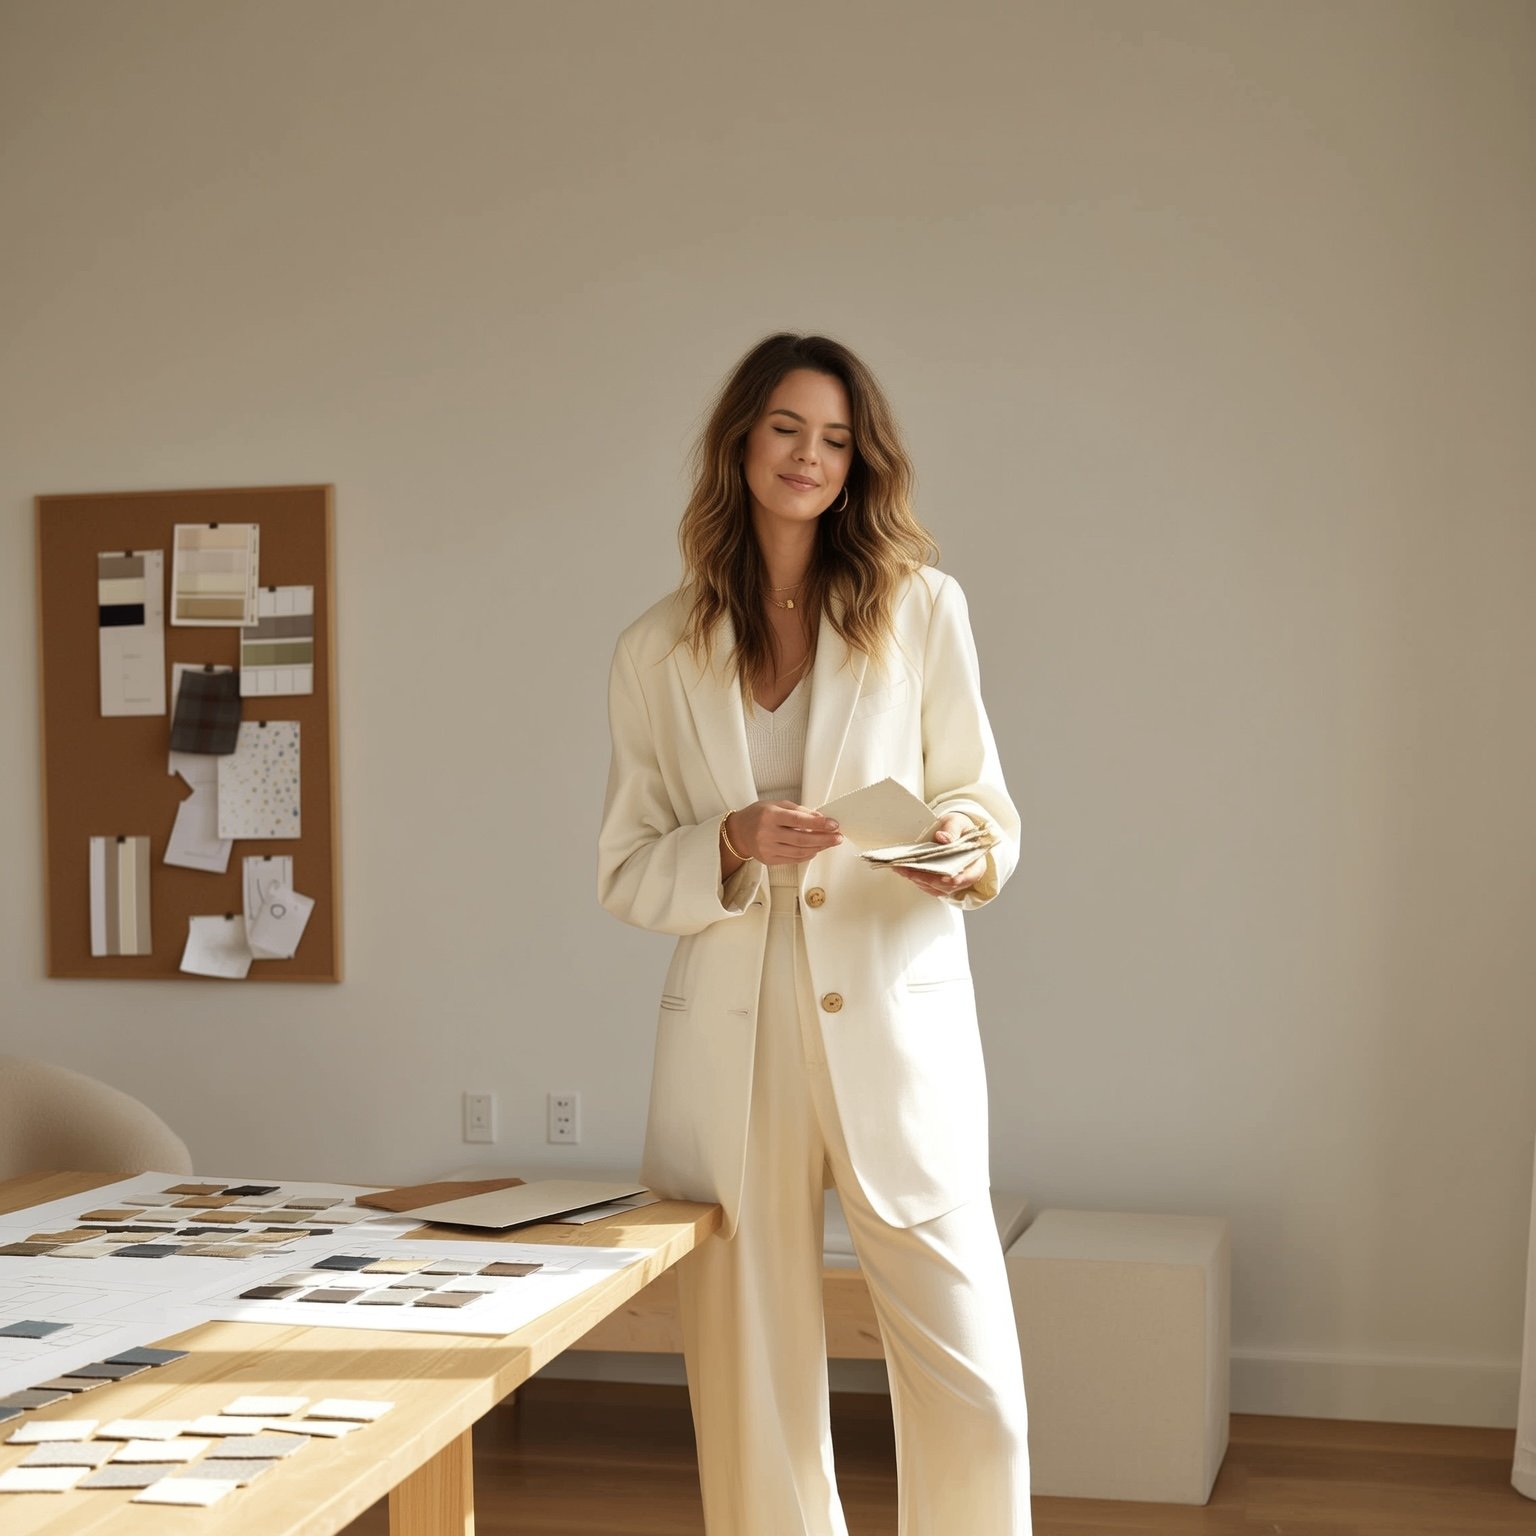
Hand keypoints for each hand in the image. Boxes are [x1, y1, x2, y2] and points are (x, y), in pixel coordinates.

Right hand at [726, 799, 842, 866]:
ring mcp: (767, 849)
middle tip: (838, 837)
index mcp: (769, 816)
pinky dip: (808, 855)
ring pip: (799, 851)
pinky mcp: (769, 860)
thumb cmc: (758, 815)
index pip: (797, 820)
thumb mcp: (777, 805)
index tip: (833, 824)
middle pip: (801, 839)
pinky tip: (816, 849)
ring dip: (819, 847)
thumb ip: (799, 810)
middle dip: (824, 839)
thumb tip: (820, 818)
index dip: (817, 823)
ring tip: (830, 843)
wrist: (738, 833)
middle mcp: (767, 833)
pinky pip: (794, 859)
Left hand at [892, 812, 987, 898]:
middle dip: (926, 878)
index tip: (940, 878)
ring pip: (935, 888)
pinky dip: (917, 880)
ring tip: (903, 869)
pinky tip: (906, 872)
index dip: (952, 879)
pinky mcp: (941, 883)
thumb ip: (952, 830)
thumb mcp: (958, 823)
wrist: (955, 830)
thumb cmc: (960, 828)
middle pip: (947, 885)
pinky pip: (929, 887)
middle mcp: (966, 877)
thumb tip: (943, 837)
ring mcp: (953, 882)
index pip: (967, 877)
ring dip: (918, 880)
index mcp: (976, 864)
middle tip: (909, 870)